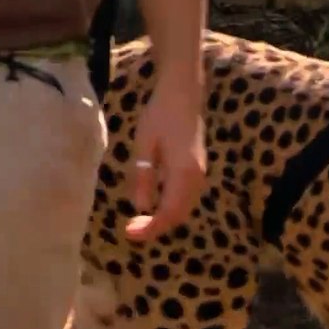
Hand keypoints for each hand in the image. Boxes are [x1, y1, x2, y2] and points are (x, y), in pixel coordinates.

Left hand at [126, 70, 207, 241]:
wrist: (183, 95)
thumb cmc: (160, 115)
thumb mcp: (144, 145)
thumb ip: (143, 177)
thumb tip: (141, 206)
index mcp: (183, 174)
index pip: (168, 212)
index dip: (150, 228)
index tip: (129, 233)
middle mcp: (196, 179)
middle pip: (179, 215)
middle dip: (156, 227)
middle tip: (130, 228)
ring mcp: (199, 175)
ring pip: (183, 208)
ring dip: (164, 218)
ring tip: (140, 220)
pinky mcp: (197, 170)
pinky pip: (185, 198)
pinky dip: (170, 207)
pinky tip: (154, 203)